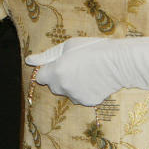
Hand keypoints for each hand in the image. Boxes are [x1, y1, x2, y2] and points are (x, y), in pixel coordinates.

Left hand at [25, 36, 148, 105]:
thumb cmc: (92, 49)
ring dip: (71, 85)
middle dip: (59, 78)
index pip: (40, 78)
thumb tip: (29, 60)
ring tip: (86, 72)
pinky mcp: (87, 102)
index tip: (55, 65)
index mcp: (56, 72)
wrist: (119, 62)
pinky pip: (79, 97)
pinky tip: (93, 80)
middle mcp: (63, 87)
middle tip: (74, 66)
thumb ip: (47, 55)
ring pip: (67, 92)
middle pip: (53, 86)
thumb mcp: (67, 46)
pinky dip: (83, 90)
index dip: (47, 71)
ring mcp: (76, 96)